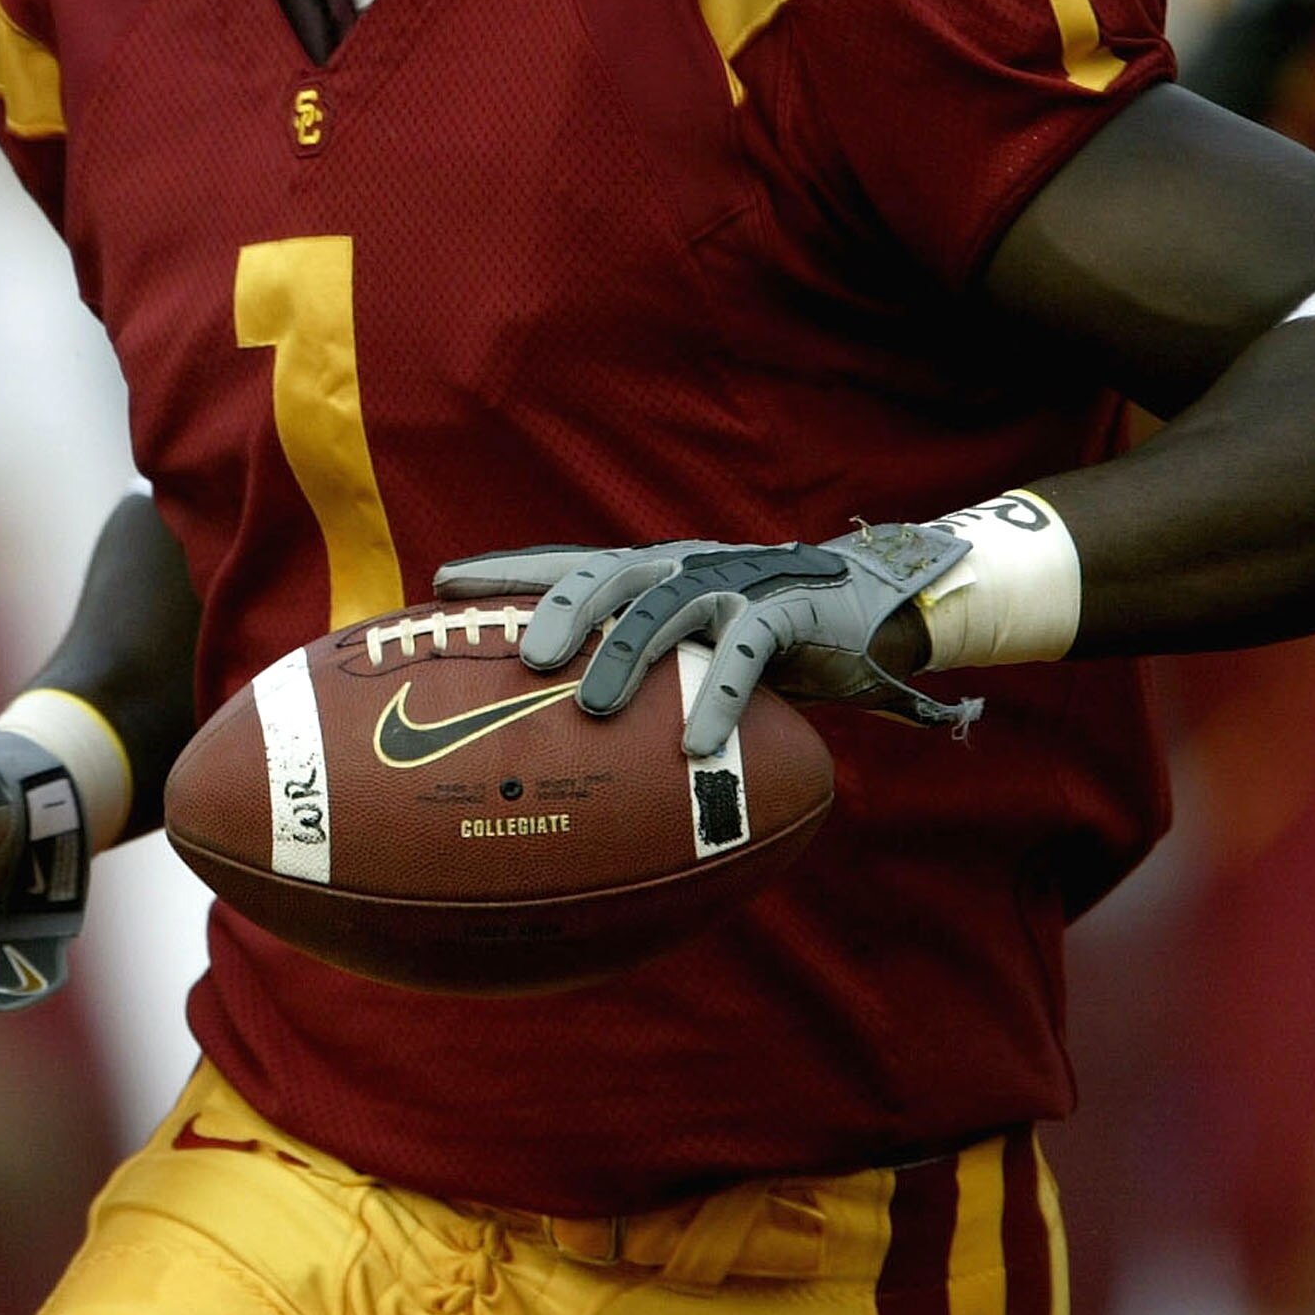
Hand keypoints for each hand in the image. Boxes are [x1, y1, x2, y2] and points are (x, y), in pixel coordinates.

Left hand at [434, 526, 980, 754]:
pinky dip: (720, 697)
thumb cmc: (763, 638)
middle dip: (560, 610)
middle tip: (526, 660)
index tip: (443, 583)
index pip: (566, 564)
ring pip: (667, 609)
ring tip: (593, 707)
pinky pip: (748, 653)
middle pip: (606, 576)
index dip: (506, 569)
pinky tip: (696, 744)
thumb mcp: (693, 652)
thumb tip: (558, 750)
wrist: (871, 605)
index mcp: (650, 572)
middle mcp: (683, 567)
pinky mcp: (789, 609)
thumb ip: (641, 681)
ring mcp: (734, 583)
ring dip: (627, 656)